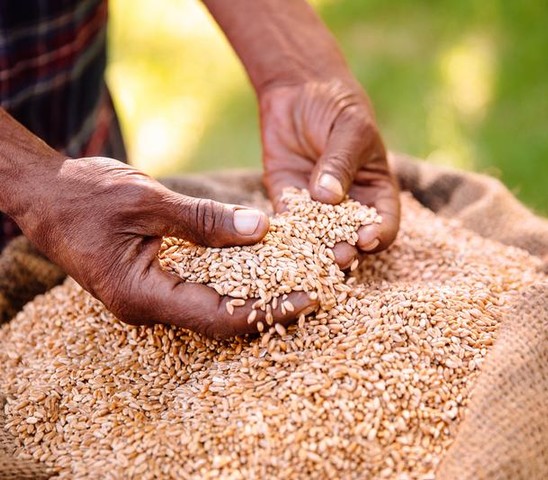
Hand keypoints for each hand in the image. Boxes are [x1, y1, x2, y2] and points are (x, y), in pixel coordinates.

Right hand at [15, 157, 315, 337]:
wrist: (45, 195)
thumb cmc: (85, 195)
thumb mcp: (148, 201)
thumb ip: (204, 220)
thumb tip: (262, 231)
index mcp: (143, 295)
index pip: (221, 317)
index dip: (270, 310)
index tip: (311, 297)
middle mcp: (149, 307)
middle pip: (223, 319)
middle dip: (271, 307)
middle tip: (317, 290)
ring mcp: (151, 297)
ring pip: (214, 306)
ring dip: (256, 294)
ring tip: (299, 280)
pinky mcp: (155, 282)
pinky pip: (202, 289)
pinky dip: (234, 280)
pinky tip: (260, 267)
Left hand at [259, 80, 400, 266]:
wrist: (297, 90)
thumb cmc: (336, 106)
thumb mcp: (349, 129)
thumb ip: (340, 163)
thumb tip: (328, 198)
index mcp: (375, 190)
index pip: (385, 221)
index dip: (379, 233)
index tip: (366, 238)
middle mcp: (348, 205)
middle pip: (351, 237)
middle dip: (346, 250)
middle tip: (338, 257)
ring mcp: (316, 206)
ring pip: (317, 237)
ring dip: (314, 250)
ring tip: (309, 259)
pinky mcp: (287, 201)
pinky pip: (286, 224)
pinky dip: (282, 236)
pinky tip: (277, 244)